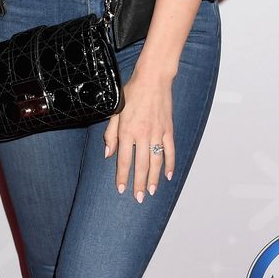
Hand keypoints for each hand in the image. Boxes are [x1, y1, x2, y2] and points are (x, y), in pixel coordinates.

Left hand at [103, 59, 175, 202]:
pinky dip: (170, 164)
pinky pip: (170, 150)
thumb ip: (111, 134)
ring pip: (156, 161)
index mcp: (127, 131)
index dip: (122, 176)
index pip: (124, 160)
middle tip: (139, 198)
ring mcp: (157, 133)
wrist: (153, 79)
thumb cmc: (131, 93)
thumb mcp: (115, 111)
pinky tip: (168, 176)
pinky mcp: (168, 129)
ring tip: (152, 192)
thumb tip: (108, 154)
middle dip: (140, 184)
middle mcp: (142, 134)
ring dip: (154, 179)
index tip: (121, 189)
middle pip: (141, 165)